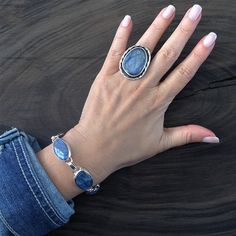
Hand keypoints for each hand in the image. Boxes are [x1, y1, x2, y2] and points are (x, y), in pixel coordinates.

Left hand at [59, 4, 219, 197]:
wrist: (94, 148)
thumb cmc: (126, 147)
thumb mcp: (160, 144)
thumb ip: (187, 135)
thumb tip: (213, 136)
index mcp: (158, 102)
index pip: (184, 73)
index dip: (199, 54)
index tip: (209, 38)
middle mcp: (143, 87)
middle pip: (167, 54)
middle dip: (183, 31)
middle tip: (196, 12)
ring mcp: (123, 80)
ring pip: (143, 49)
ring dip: (157, 27)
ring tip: (170, 10)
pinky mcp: (105, 78)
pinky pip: (115, 53)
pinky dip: (121, 36)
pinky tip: (128, 20)